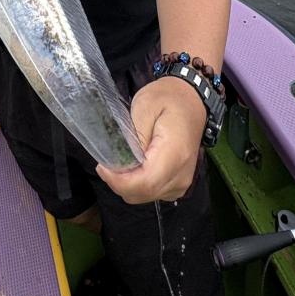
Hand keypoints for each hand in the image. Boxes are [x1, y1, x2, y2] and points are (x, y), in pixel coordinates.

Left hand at [96, 78, 205, 203]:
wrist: (191, 101)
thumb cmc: (168, 99)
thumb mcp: (145, 105)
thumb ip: (133, 136)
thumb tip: (121, 162)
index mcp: (175, 153)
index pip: (145, 183)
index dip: (119, 181)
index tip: (103, 166)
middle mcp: (181, 174)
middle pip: (143, 193)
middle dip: (119, 183)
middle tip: (107, 162)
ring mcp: (182, 183)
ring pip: (145, 196)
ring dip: (127, 184)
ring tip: (120, 161)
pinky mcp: (178, 185)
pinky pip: (152, 193)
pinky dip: (138, 184)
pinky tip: (134, 166)